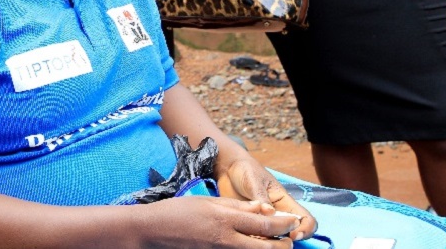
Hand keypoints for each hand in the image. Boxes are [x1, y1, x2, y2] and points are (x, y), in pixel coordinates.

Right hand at [142, 196, 303, 247]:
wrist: (153, 232)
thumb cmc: (177, 212)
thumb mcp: (209, 201)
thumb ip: (238, 206)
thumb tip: (264, 209)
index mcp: (225, 220)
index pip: (264, 225)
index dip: (284, 224)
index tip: (293, 220)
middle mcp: (226, 240)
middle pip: (266, 248)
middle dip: (282, 244)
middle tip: (287, 238)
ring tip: (273, 242)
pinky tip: (250, 244)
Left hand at [217, 156, 316, 242]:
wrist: (228, 169)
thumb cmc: (246, 170)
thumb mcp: (254, 181)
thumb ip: (261, 196)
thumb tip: (270, 213)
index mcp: (284, 201)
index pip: (305, 218)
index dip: (305, 229)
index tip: (293, 234)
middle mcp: (278, 214)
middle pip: (292, 232)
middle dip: (286, 241)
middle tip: (272, 240)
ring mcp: (264, 221)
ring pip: (274, 238)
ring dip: (269, 242)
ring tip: (255, 238)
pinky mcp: (250, 225)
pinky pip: (257, 238)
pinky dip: (254, 241)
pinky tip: (245, 237)